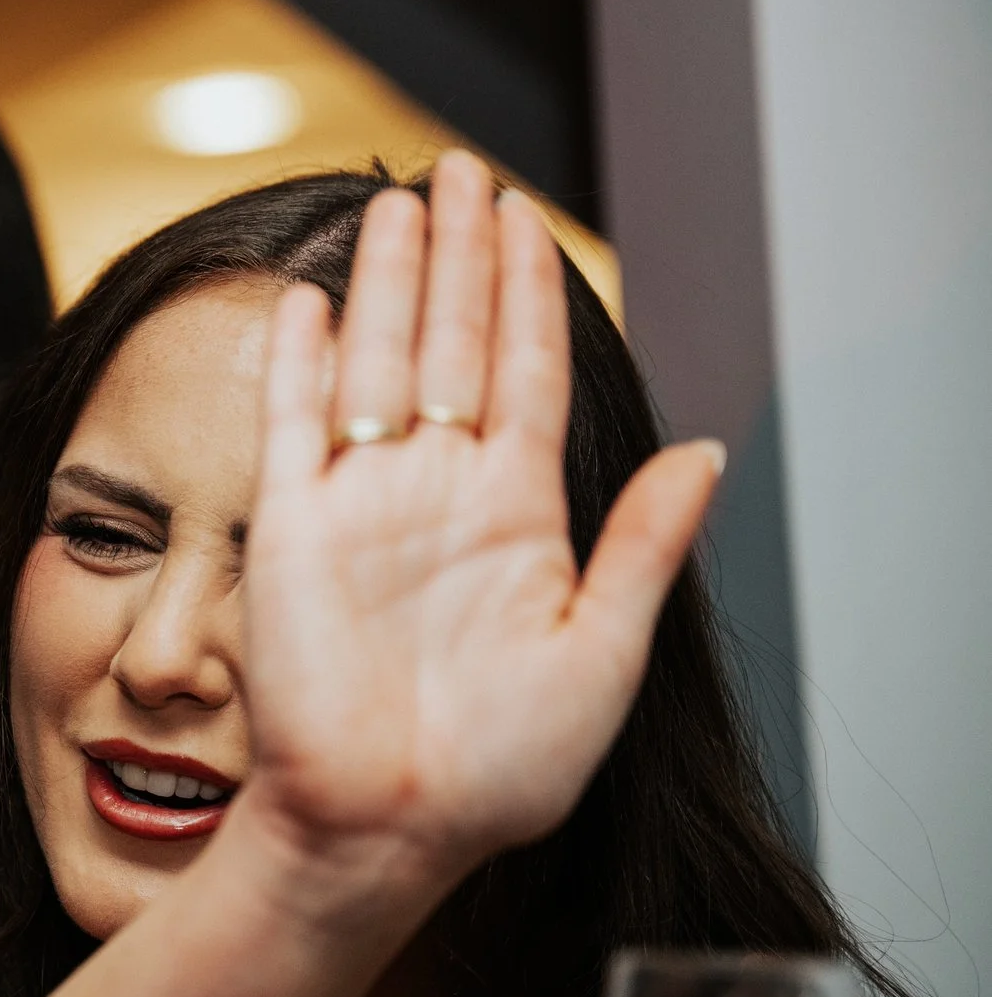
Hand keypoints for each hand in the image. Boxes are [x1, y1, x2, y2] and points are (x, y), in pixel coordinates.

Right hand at [240, 152, 725, 888]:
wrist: (388, 823)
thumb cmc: (499, 765)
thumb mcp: (603, 653)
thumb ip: (644, 547)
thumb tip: (706, 454)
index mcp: (514, 514)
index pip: (523, 372)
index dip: (527, 292)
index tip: (527, 221)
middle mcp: (435, 492)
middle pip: (452, 344)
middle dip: (459, 257)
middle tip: (464, 173)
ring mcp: (359, 505)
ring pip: (378, 363)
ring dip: (389, 284)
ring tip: (399, 204)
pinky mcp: (291, 530)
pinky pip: (292, 426)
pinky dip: (300, 362)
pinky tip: (314, 301)